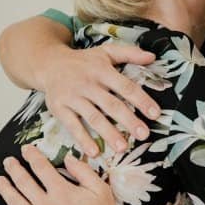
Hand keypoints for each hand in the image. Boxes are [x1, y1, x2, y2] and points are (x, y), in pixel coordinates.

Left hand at [0, 144, 125, 204]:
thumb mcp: (101, 190)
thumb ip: (83, 171)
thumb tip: (68, 158)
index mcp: (61, 192)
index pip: (41, 168)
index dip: (31, 156)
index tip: (25, 150)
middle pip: (24, 182)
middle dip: (14, 169)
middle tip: (8, 162)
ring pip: (15, 202)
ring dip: (5, 189)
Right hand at [39, 43, 160, 156]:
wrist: (48, 63)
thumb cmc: (83, 61)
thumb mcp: (105, 52)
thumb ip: (129, 53)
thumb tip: (152, 57)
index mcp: (102, 70)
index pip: (125, 86)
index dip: (141, 100)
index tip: (155, 114)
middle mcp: (87, 83)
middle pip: (111, 104)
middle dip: (128, 120)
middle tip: (143, 135)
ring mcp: (72, 97)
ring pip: (93, 117)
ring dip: (108, 133)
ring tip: (122, 148)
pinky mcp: (59, 108)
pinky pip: (72, 125)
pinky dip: (83, 139)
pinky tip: (94, 152)